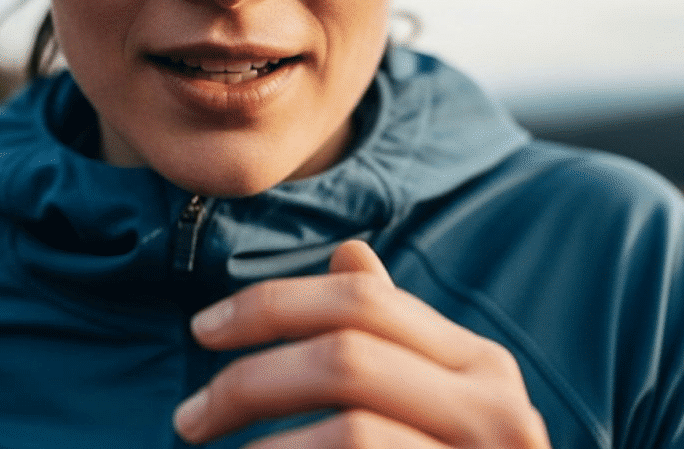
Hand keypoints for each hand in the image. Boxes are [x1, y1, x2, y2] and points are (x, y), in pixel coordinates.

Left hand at [173, 240, 551, 447]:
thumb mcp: (439, 399)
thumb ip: (393, 338)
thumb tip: (347, 252)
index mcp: (480, 365)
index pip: (364, 302)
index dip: (271, 304)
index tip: (203, 329)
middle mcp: (494, 411)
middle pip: (346, 358)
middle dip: (249, 381)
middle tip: (188, 417)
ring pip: (351, 431)